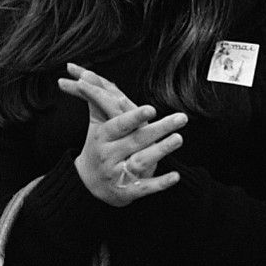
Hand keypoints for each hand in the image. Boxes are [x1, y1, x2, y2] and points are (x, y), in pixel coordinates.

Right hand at [63, 64, 186, 207]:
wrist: (87, 184)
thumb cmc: (97, 146)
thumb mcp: (95, 124)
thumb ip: (96, 100)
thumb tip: (86, 73)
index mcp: (102, 136)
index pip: (118, 125)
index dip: (134, 117)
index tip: (151, 109)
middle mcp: (109, 154)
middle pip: (135, 140)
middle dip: (158, 129)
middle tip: (180, 118)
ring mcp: (118, 174)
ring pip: (141, 161)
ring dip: (161, 150)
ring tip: (178, 138)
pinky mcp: (127, 191)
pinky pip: (145, 187)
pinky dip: (160, 183)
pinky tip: (176, 176)